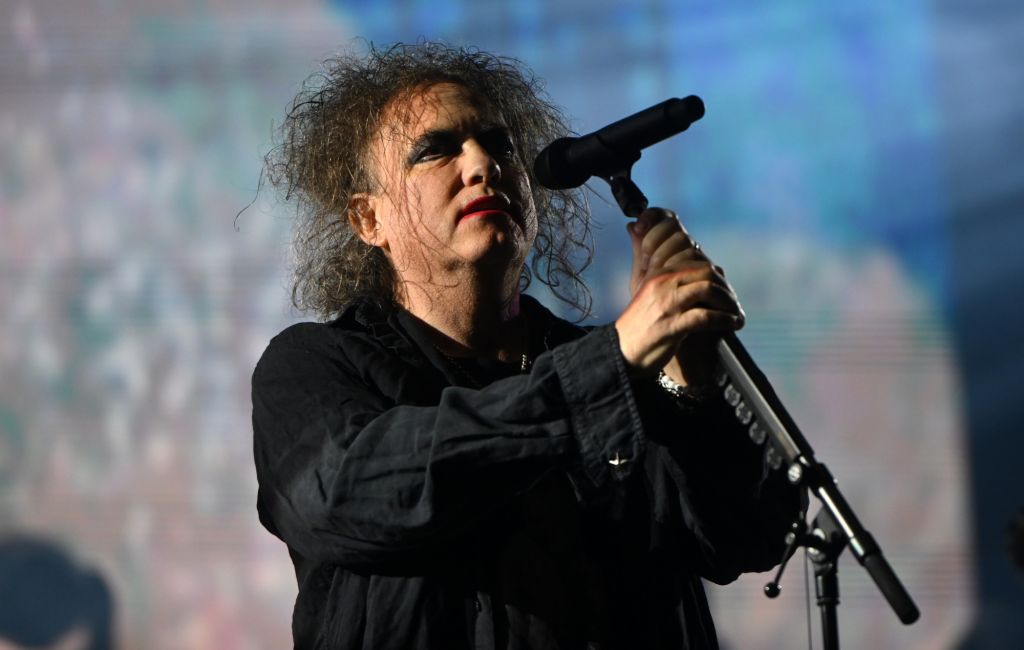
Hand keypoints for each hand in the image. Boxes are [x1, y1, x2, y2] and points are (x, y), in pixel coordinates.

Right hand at [615, 208, 743, 380]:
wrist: (621, 352)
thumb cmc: (636, 321)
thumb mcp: (637, 283)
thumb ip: (641, 255)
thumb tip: (634, 225)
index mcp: (657, 272)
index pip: (690, 252)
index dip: (714, 269)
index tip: (722, 284)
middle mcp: (662, 283)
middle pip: (705, 270)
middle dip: (725, 287)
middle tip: (732, 301)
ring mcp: (667, 304)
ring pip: (707, 289)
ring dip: (728, 302)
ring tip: (735, 313)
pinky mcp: (672, 326)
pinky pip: (705, 317)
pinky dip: (724, 320)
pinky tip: (732, 324)